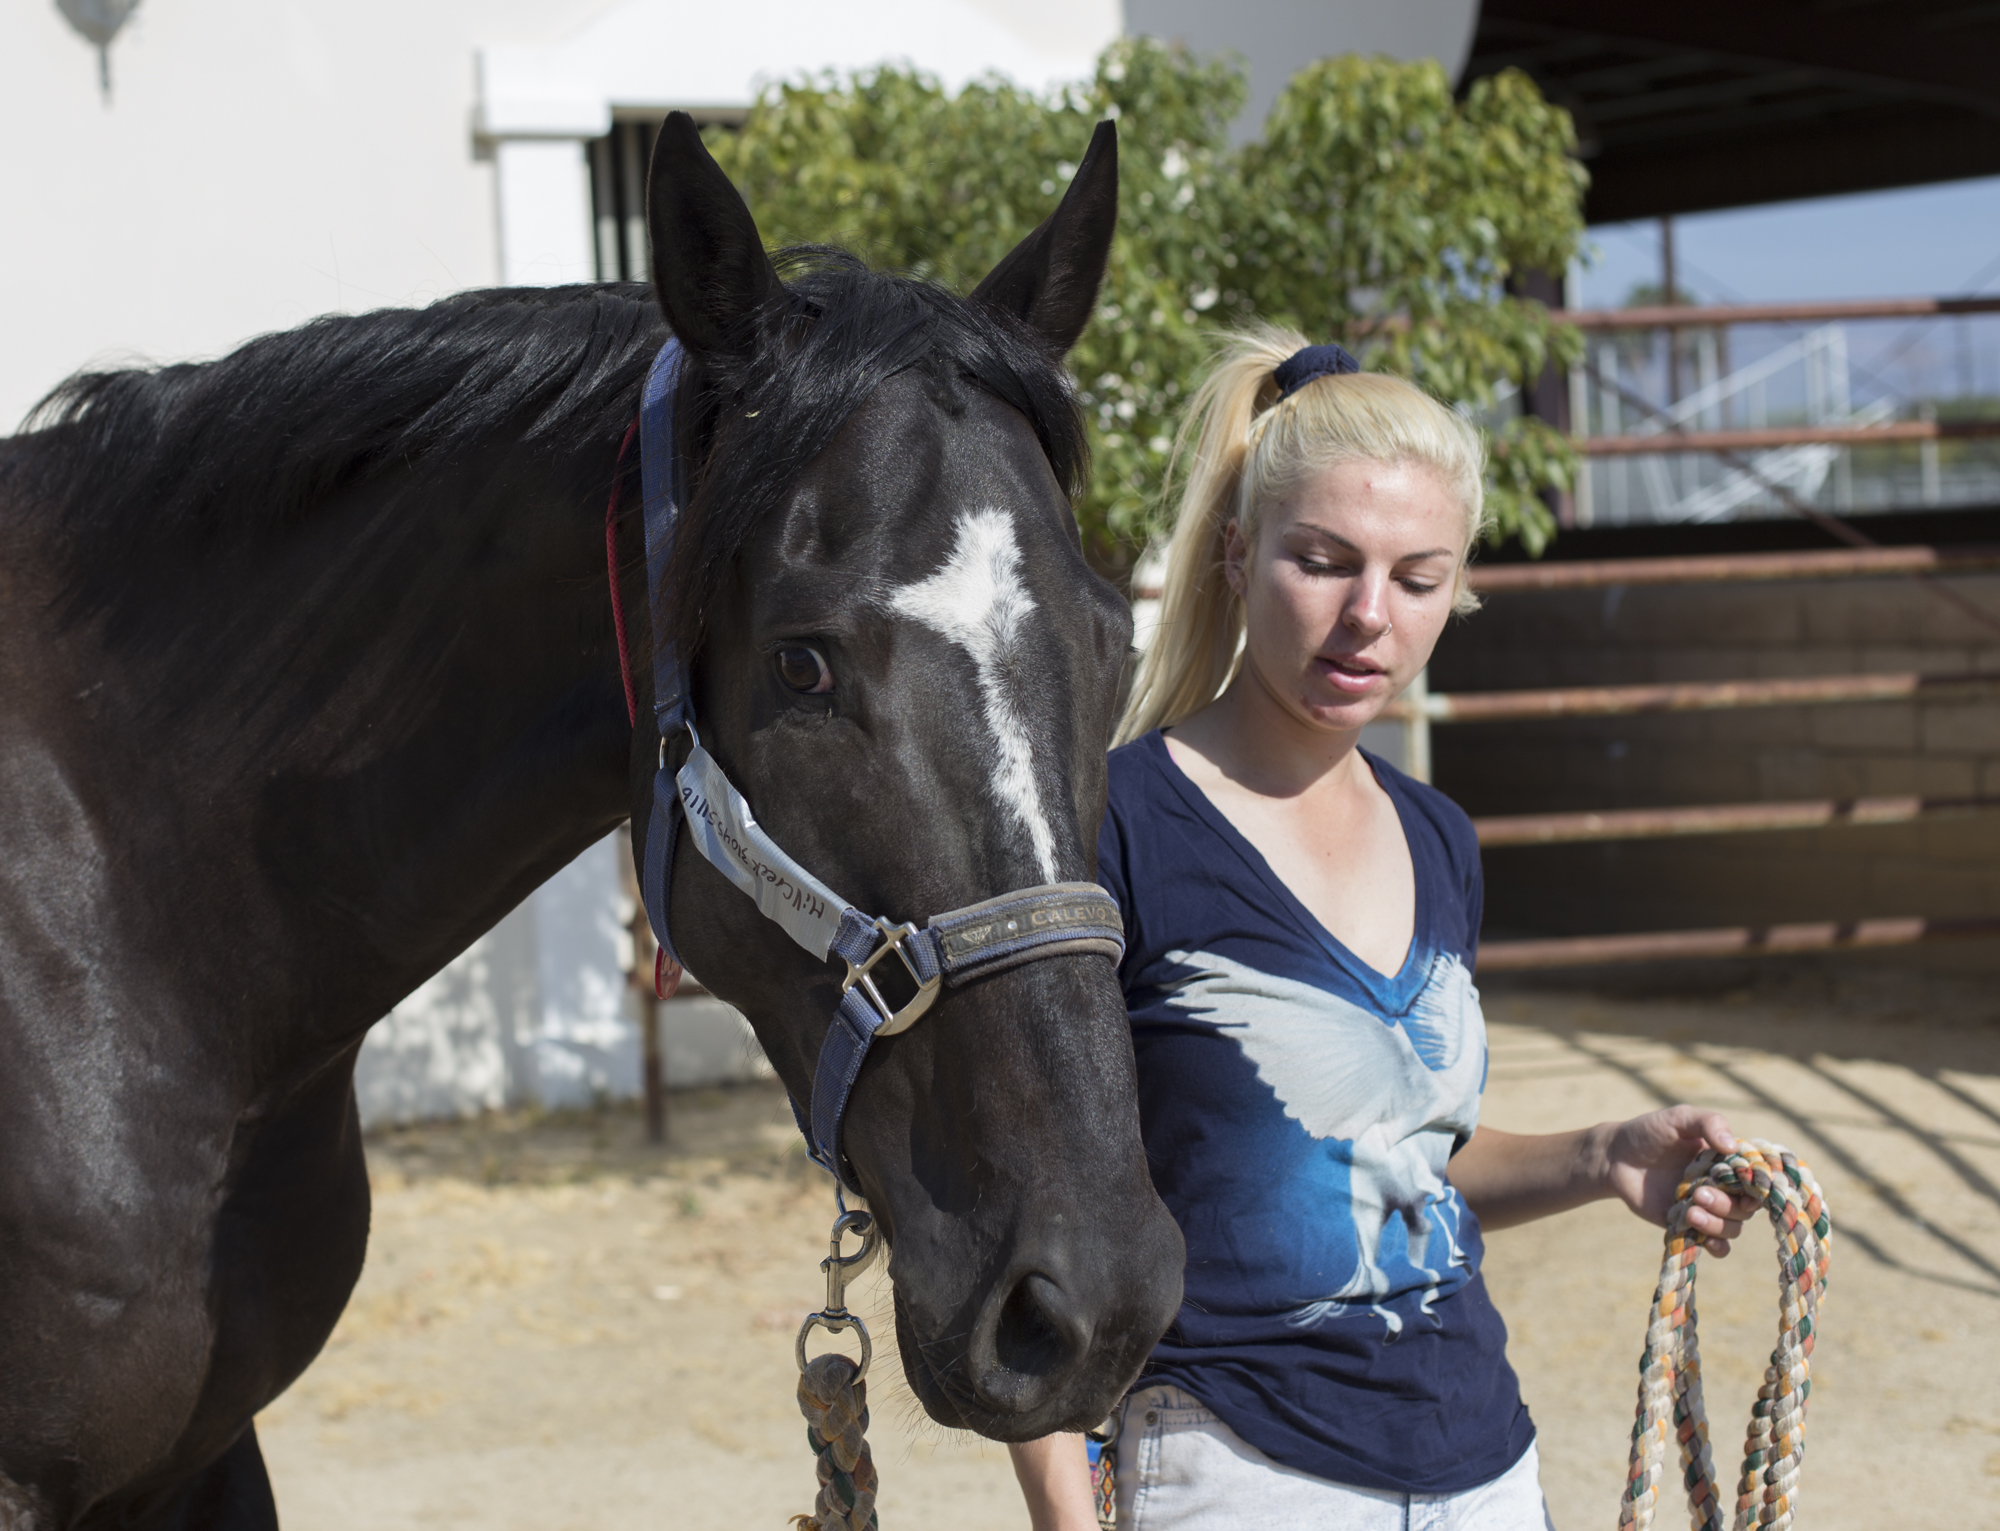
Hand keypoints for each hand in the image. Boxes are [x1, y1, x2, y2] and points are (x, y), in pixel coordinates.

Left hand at [1598, 1106, 1758, 1256]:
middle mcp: (1723, 1187)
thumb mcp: (1678, 1118)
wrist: (1616, 1157)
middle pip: (1745, 1208)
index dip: (1757, 1188)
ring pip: (1732, 1228)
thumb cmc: (1650, 1132)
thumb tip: (1731, 1145)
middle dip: (1726, 1206)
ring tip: (1689, 1211)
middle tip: (1698, 1194)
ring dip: (1717, 1225)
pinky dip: (1715, 1247)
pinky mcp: (1689, 1225)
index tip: (1746, 1188)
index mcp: (1727, 1163)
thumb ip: (1707, 1122)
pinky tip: (1703, 1238)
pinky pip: (1714, 1245)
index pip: (1756, 1181)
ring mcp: (1707, 1208)